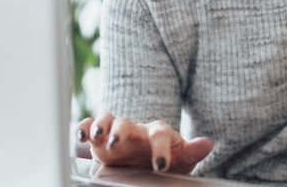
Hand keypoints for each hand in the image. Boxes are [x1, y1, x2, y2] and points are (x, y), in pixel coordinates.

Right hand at [75, 112, 212, 173]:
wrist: (145, 162)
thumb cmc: (166, 159)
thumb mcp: (181, 158)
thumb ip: (192, 151)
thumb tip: (207, 144)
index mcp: (157, 133)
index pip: (160, 135)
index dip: (160, 149)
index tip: (160, 166)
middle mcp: (135, 129)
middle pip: (127, 122)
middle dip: (121, 131)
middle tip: (117, 143)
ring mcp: (116, 131)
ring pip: (107, 119)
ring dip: (100, 126)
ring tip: (95, 137)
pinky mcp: (100, 138)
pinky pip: (89, 126)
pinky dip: (82, 128)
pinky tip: (78, 136)